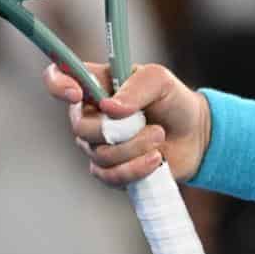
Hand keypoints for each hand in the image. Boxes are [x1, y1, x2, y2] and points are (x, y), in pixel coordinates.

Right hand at [45, 60, 210, 186]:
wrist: (196, 136)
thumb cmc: (174, 100)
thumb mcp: (161, 81)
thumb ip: (137, 87)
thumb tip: (109, 107)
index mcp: (96, 84)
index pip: (58, 77)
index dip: (58, 84)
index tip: (78, 94)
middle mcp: (90, 114)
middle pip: (80, 127)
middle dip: (119, 130)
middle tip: (153, 126)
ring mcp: (97, 144)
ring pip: (99, 154)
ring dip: (134, 148)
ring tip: (159, 138)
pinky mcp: (109, 170)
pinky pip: (109, 176)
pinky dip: (135, 169)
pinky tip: (156, 160)